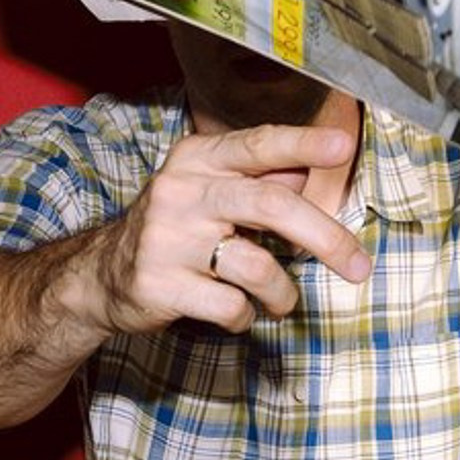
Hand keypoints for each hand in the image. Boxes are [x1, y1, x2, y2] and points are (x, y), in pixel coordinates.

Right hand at [95, 122, 371, 334]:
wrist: (100, 276)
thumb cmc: (175, 229)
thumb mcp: (210, 192)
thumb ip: (258, 181)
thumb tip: (308, 173)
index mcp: (199, 159)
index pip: (258, 144)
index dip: (303, 143)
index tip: (344, 147)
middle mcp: (182, 191)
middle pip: (270, 205)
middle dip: (326, 238)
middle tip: (359, 267)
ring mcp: (168, 238)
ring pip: (256, 265)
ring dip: (282, 292)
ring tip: (280, 301)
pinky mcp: (160, 284)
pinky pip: (230, 306)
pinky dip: (246, 316)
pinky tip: (236, 312)